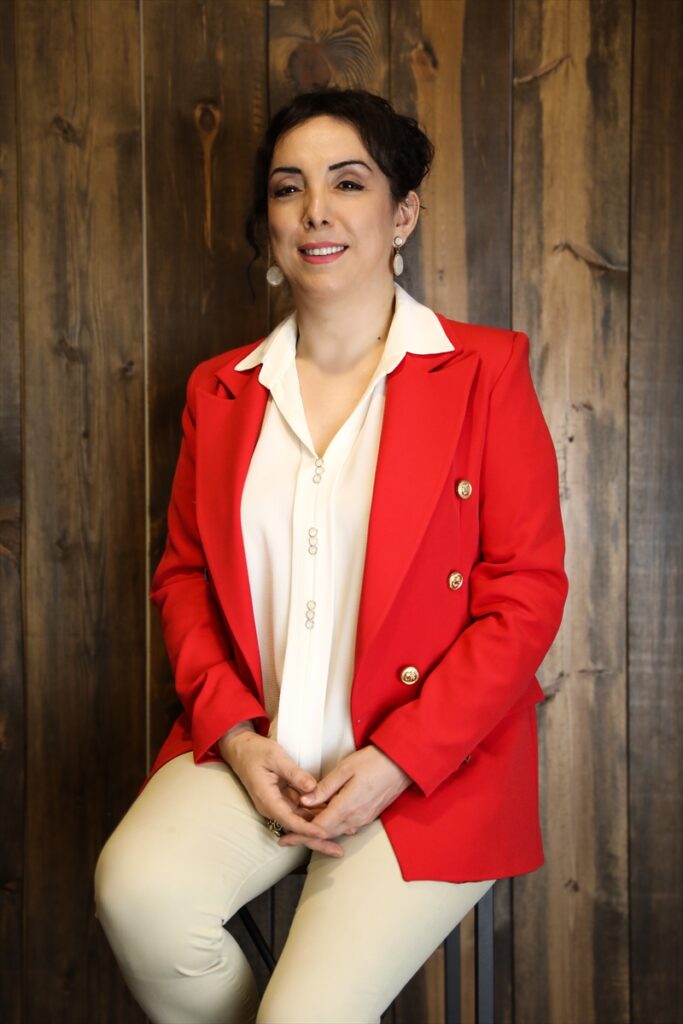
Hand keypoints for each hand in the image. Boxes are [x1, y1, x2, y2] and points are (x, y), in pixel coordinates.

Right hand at [218, 723, 341, 856]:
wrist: (241, 749)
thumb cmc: (255, 752)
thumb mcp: (276, 757)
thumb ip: (294, 773)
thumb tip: (312, 787)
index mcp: (267, 799)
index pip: (290, 820)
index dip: (307, 829)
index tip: (324, 834)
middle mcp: (272, 807)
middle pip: (297, 828)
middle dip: (317, 840)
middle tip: (338, 850)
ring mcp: (278, 804)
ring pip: (301, 821)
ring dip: (319, 828)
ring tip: (342, 835)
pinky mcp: (283, 800)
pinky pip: (301, 811)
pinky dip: (315, 815)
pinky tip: (332, 816)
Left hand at [277, 745, 411, 853]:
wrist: (402, 764)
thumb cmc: (373, 762)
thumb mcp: (345, 769)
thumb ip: (324, 787)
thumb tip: (304, 801)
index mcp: (347, 807)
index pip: (318, 828)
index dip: (299, 834)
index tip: (284, 837)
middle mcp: (355, 818)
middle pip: (325, 834)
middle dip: (305, 837)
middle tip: (286, 837)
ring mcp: (363, 819)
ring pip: (335, 831)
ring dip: (318, 831)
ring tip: (300, 829)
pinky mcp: (368, 816)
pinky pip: (345, 826)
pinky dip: (331, 825)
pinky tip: (322, 818)